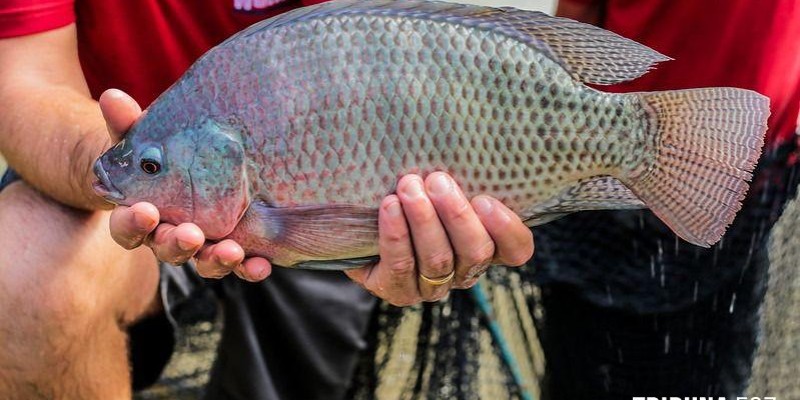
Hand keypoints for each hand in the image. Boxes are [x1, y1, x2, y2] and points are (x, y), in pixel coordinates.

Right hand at [99, 89, 271, 281]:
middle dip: (178, 244)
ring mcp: (200, 246)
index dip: (132, 224)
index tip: (144, 212)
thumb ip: (126, 124)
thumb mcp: (141, 137)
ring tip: (232, 252)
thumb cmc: (157, 152)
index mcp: (138, 215)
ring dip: (217, 260)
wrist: (185, 164)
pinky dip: (249, 267)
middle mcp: (166, 236)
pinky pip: (239, 263)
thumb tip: (114, 98)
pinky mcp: (230, 247)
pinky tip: (261, 265)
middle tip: (191, 235)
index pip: (127, 227)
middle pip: (167, 249)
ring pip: (204, 262)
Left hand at [345, 173, 533, 305]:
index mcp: (486, 244)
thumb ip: (457, 169)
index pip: (517, 250)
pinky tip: (389, 207)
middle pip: (476, 253)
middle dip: (457, 216)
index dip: (507, 229)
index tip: (485, 199)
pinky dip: (396, 235)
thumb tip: (465, 129)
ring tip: (408, 186)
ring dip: (424, 221)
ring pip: (439, 260)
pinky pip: (401, 267)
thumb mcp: (438, 179)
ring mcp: (432, 285)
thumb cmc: (410, 189)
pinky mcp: (397, 290)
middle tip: (437, 180)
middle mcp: (465, 270)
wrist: (358, 222)